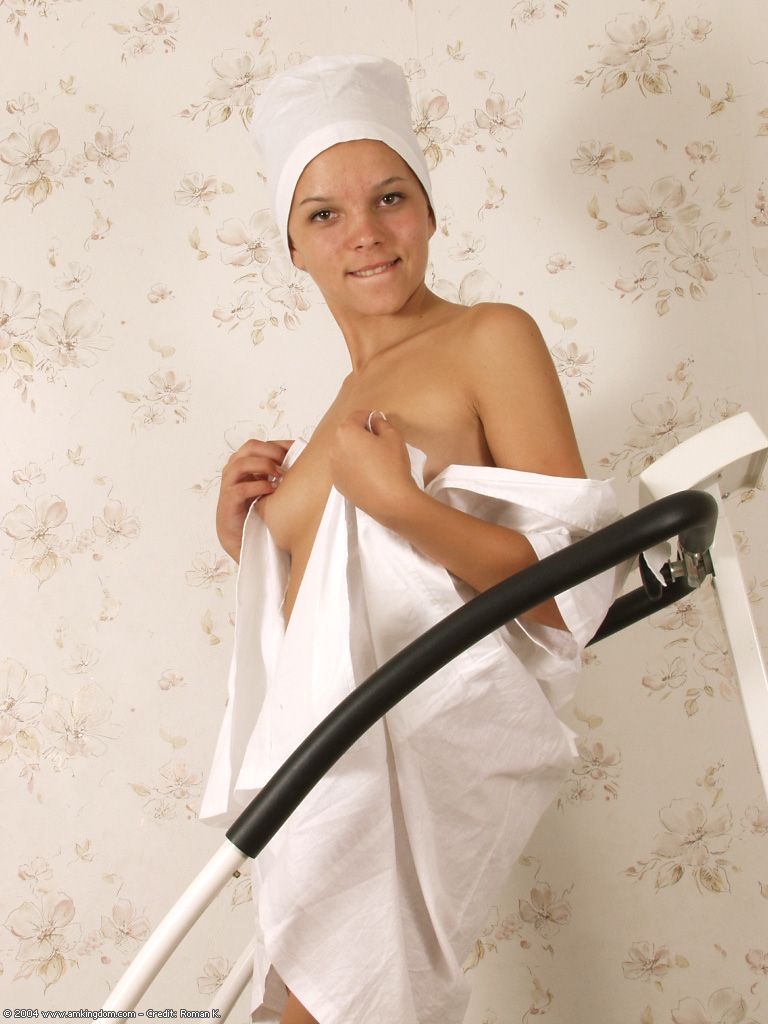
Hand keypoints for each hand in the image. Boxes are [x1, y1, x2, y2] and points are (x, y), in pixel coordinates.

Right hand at [216, 438, 292, 560]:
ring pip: (242, 464)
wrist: (240, 535)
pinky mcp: (228, 501)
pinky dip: (259, 486)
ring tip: (280, 475)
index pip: (262, 444)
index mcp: (245, 461)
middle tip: (287, 462)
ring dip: (264, 465)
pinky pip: (241, 489)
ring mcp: (229, 483)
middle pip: (251, 446)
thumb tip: (305, 459)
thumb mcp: (269, 485)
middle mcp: (234, 468)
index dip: (280, 444)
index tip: (299, 449)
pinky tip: (272, 490)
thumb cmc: (257, 507)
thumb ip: (279, 472)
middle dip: (272, 451)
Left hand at [329, 411, 417, 522]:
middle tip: (380, 442)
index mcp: (346, 432)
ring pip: (345, 451)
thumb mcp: (393, 436)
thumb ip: (381, 423)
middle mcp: (334, 448)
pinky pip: (345, 468)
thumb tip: (374, 421)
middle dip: (362, 434)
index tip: (380, 423)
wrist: (390, 501)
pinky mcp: (338, 483)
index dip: (370, 417)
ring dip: (357, 451)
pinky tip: (370, 474)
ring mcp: (334, 467)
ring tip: (375, 460)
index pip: (357, 416)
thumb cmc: (392, 466)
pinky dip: (354, 467)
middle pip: (348, 434)